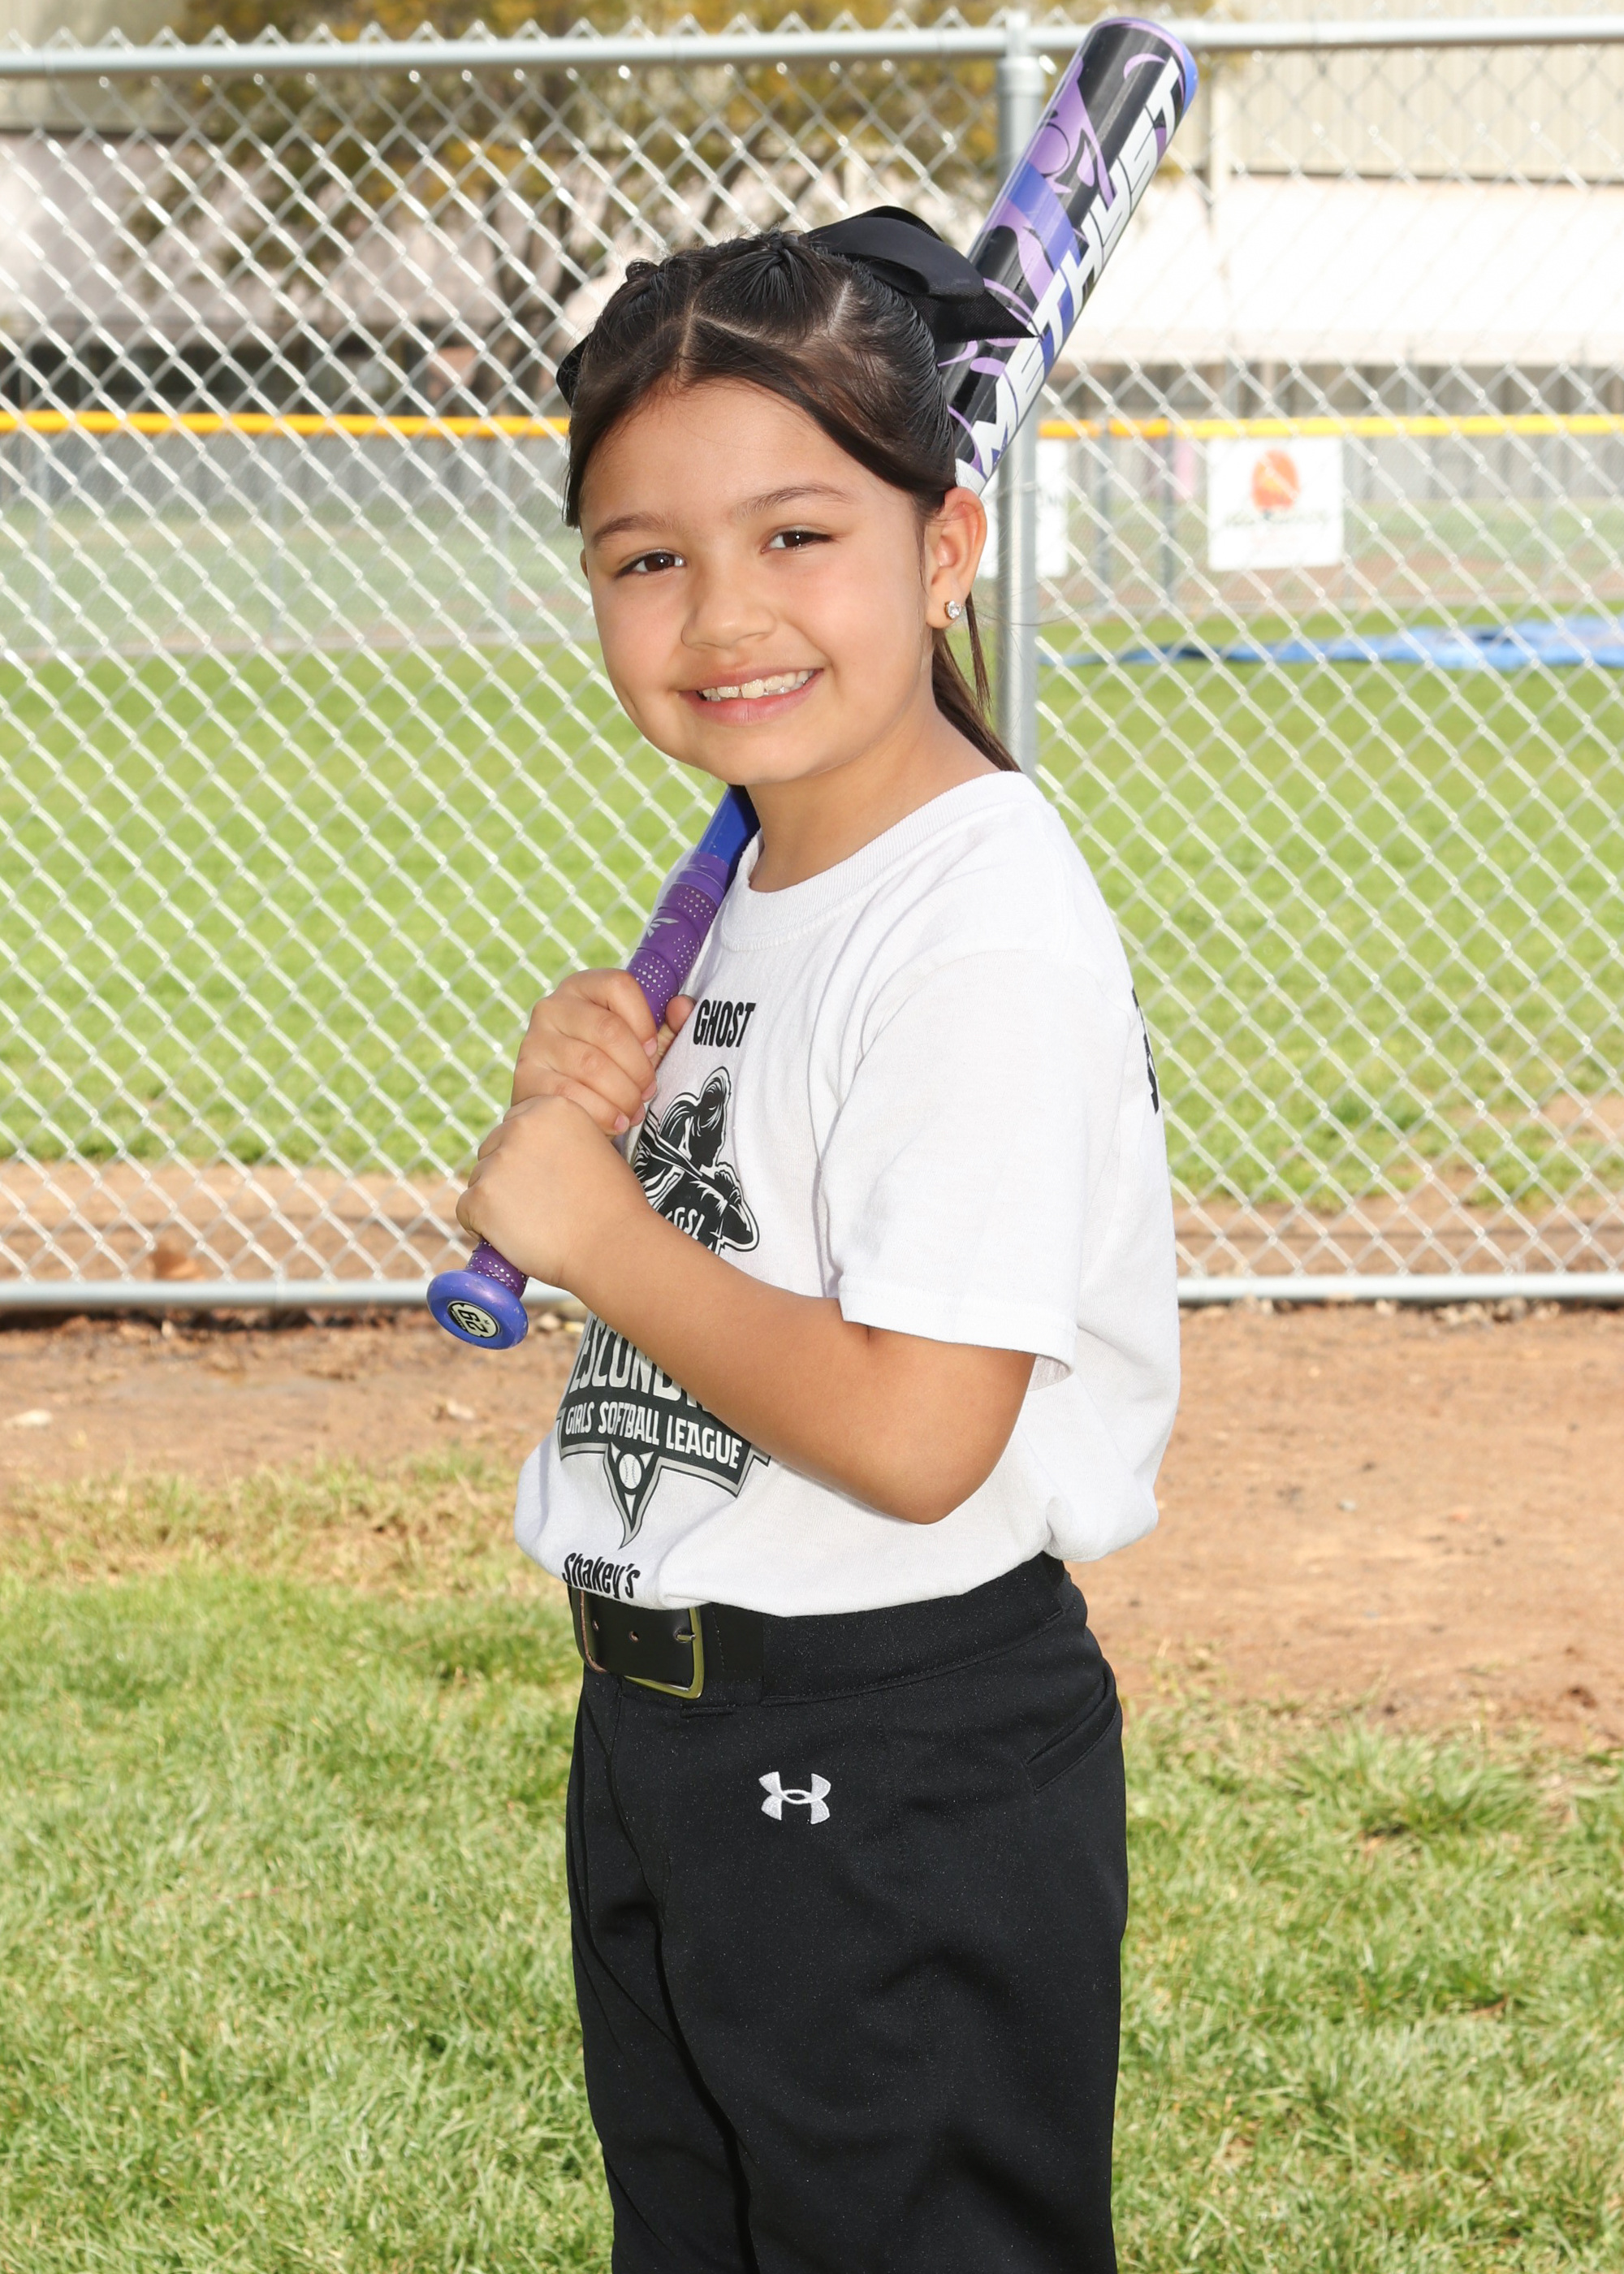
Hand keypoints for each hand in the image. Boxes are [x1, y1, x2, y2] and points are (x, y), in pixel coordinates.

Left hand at [455, 1093, 647, 1291]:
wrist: (612, 1246)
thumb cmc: (612, 1205)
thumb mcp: (594, 1147)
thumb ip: (559, 1139)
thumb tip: (532, 1153)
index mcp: (552, 1107)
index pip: (515, 1125)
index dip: (525, 1155)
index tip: (542, 1179)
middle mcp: (521, 1126)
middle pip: (492, 1150)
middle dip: (506, 1176)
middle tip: (537, 1205)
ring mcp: (498, 1161)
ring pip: (479, 1180)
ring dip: (496, 1202)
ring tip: (533, 1223)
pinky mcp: (482, 1196)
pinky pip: (467, 1211)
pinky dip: (482, 1227)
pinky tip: (514, 1237)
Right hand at [511, 971, 694, 1134]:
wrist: (563, 1109)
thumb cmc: (609, 1069)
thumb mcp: (640, 1045)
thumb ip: (668, 1026)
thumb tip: (683, 1007)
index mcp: (582, 987)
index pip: (619, 985)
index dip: (644, 1022)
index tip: (652, 1051)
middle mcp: (553, 1007)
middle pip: (608, 1029)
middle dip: (638, 1068)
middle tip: (647, 1091)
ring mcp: (535, 1041)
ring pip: (591, 1065)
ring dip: (623, 1095)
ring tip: (633, 1110)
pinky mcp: (526, 1076)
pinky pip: (570, 1094)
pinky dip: (602, 1113)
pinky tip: (616, 1122)